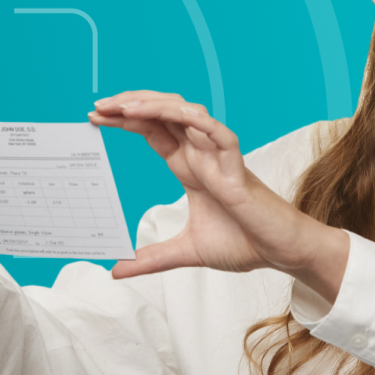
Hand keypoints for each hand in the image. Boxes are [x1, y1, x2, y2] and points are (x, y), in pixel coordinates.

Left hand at [89, 92, 348, 297]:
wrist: (279, 253)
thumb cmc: (243, 243)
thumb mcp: (184, 252)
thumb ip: (150, 259)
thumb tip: (116, 270)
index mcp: (188, 166)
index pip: (151, 131)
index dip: (124, 120)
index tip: (94, 119)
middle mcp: (201, 154)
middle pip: (163, 114)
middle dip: (130, 104)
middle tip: (98, 106)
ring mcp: (219, 156)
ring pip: (186, 113)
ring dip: (155, 106)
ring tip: (122, 106)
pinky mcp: (237, 166)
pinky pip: (219, 133)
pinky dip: (196, 120)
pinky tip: (172, 114)